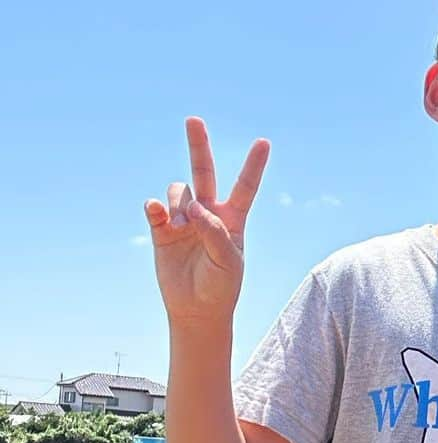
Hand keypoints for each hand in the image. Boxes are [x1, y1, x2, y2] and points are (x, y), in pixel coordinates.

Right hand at [143, 117, 269, 322]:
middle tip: (194, 120)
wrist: (197, 309)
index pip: (245, 188)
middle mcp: (207, 214)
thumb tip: (194, 206)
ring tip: (184, 229)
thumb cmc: (221, 287)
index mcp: (232, 220)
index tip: (264, 143)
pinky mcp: (162, 230)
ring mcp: (183, 220)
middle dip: (199, 146)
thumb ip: (214, 232)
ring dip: (179, 204)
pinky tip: (158, 214)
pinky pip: (155, 208)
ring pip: (178, 191)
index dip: (254, 166)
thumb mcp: (228, 263)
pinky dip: (155, 208)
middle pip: (203, 173)